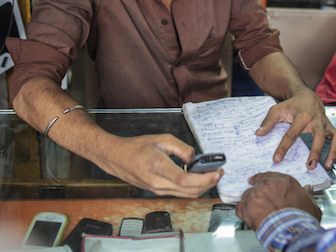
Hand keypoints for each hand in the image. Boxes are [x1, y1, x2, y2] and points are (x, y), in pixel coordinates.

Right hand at [100, 134, 222, 197]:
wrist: (117, 158)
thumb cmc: (136, 147)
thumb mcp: (161, 139)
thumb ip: (181, 148)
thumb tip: (194, 159)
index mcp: (158, 167)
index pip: (186, 180)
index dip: (204, 179)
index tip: (216, 172)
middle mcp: (158, 183)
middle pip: (190, 191)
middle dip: (208, 184)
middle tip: (218, 173)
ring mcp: (157, 190)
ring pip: (186, 195)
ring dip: (202, 187)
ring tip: (211, 175)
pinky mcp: (157, 191)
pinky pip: (179, 193)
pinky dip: (192, 188)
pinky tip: (197, 179)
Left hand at [236, 172, 321, 230]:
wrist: (291, 231)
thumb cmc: (301, 219)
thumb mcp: (311, 204)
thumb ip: (307, 195)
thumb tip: (308, 189)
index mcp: (283, 181)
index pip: (270, 176)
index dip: (264, 180)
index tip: (259, 181)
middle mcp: (268, 184)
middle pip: (257, 184)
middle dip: (257, 192)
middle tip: (258, 198)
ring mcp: (256, 194)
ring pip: (248, 195)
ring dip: (250, 202)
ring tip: (255, 211)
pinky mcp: (246, 206)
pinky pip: (240, 207)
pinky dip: (243, 212)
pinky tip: (248, 216)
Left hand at [256, 88, 335, 169]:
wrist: (307, 96)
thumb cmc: (291, 105)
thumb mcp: (277, 110)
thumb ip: (268, 121)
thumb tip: (258, 133)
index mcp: (301, 116)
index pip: (291, 134)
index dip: (283, 148)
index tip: (277, 160)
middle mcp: (316, 120)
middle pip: (319, 136)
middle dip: (316, 152)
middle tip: (310, 166)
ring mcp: (326, 124)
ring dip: (334, 151)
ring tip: (328, 165)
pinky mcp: (333, 127)